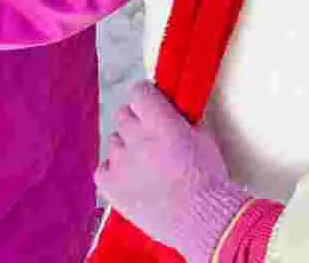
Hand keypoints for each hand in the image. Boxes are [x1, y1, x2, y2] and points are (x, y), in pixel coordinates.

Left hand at [95, 82, 249, 262]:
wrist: (200, 216)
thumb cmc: (207, 177)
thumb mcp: (204, 137)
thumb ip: (184, 119)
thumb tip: (174, 110)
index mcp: (161, 122)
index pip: (138, 91)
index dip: (145, 95)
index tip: (150, 103)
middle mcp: (137, 137)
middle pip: (122, 114)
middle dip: (135, 120)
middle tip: (148, 135)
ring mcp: (122, 163)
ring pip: (113, 141)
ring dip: (126, 147)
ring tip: (143, 163)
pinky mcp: (113, 187)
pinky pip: (101, 170)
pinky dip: (112, 171)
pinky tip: (128, 177)